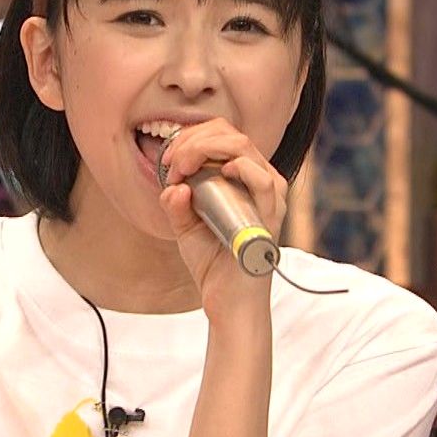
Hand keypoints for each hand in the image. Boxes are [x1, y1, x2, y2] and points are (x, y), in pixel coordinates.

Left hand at [157, 118, 287, 319]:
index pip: (222, 136)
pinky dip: (239, 167)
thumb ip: (176, 203)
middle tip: (170, 164)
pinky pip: (263, 180)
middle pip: (230, 135)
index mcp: (242, 178)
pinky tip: (219, 172)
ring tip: (182, 169)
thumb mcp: (184, 227)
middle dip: (192, 141)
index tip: (166, 162)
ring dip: (204, 149)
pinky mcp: (271, 216)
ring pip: (243, 148)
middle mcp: (260, 181)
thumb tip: (174, 186)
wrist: (227, 302)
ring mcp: (268, 197)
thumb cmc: (213, 264)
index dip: (190, 138)